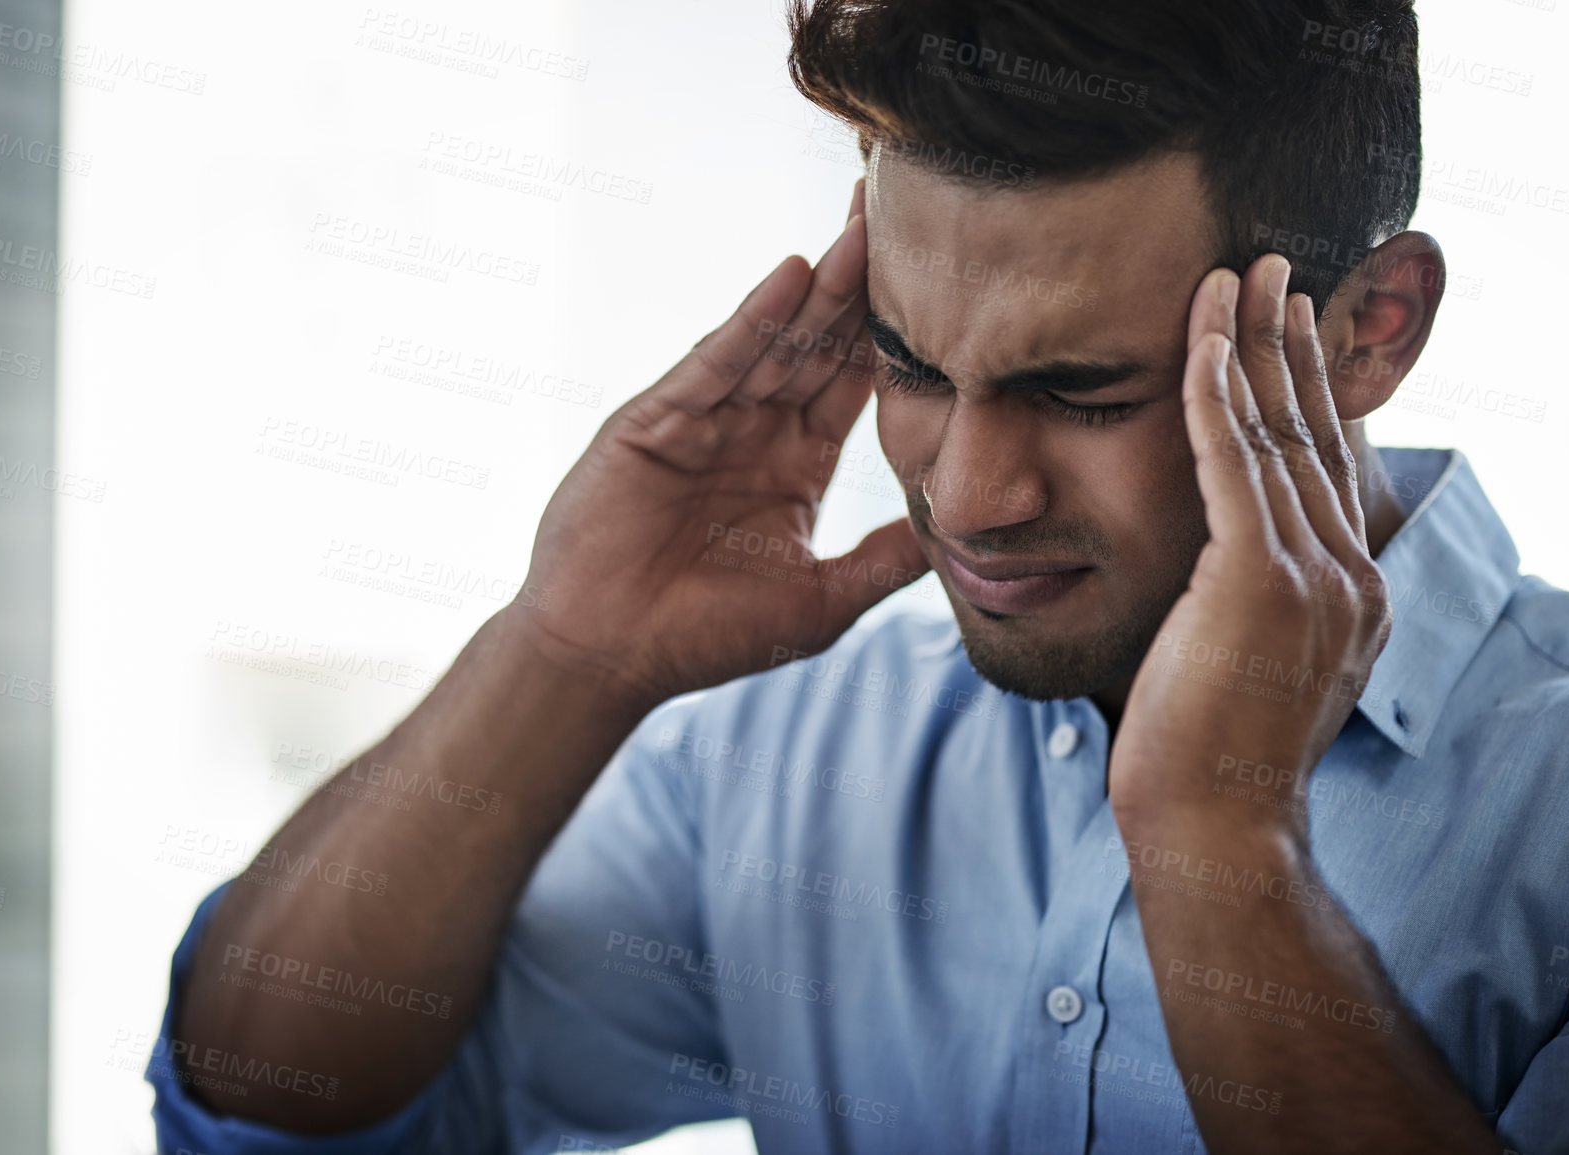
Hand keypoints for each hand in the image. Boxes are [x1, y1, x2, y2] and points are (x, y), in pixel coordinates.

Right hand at [513, 180, 929, 707]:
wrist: (609, 658)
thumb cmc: (707, 638)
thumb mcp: (820, 602)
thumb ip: (884, 562)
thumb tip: (959, 534)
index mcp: (795, 463)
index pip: (854, 382)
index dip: (895, 335)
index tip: (945, 283)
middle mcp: (753, 429)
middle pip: (819, 343)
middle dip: (861, 284)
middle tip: (908, 215)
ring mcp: (703, 420)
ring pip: (773, 342)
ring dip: (818, 287)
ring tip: (864, 229)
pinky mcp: (655, 422)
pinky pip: (714, 364)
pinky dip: (750, 323)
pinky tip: (791, 277)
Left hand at [1106, 255, 1392, 838]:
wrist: (1214, 829)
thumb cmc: (1207, 762)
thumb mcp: (1252, 672)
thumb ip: (1255, 610)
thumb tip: (1220, 580)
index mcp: (1353, 597)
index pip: (1329, 469)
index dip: (1311, 392)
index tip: (1292, 331)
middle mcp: (1348, 577)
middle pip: (1313, 434)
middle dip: (1289, 345)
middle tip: (1273, 271)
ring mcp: (1311, 577)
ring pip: (1275, 433)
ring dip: (1251, 345)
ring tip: (1236, 276)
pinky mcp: (1257, 580)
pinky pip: (1230, 460)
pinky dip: (1211, 391)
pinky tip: (1197, 337)